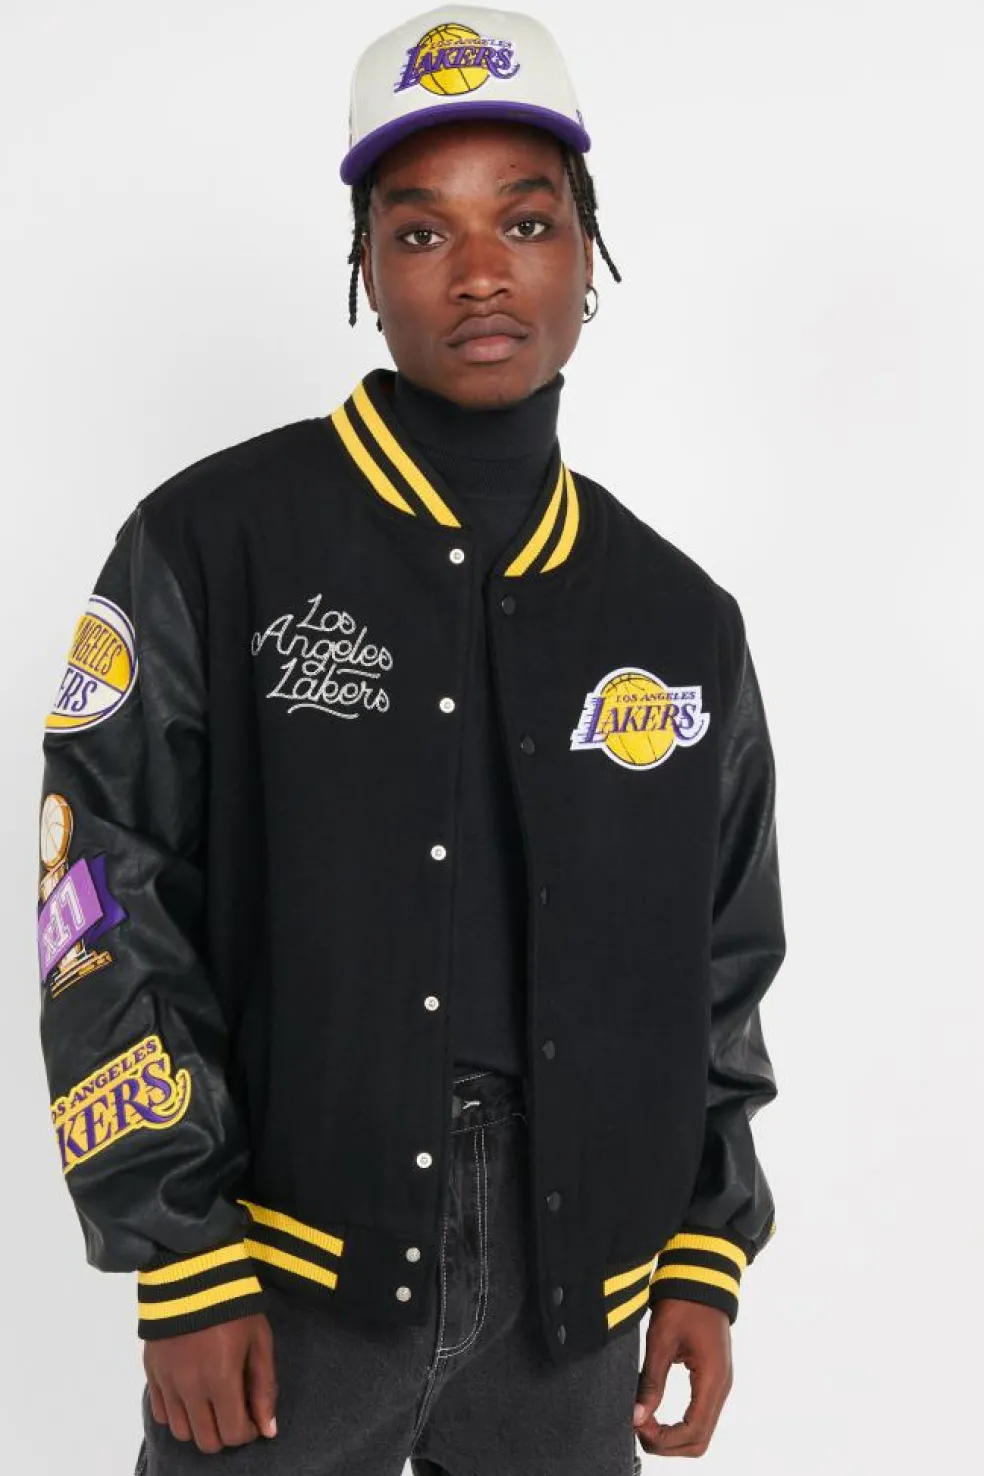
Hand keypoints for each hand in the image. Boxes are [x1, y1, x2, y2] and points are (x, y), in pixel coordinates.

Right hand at [144, 1312, 277, 1453]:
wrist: (191, 1272)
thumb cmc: (234, 1305)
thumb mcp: (260, 1341)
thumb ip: (264, 1386)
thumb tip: (268, 1429)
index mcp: (221, 1379)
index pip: (233, 1434)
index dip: (248, 1432)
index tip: (253, 1417)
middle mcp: (190, 1388)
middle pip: (206, 1441)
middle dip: (225, 1433)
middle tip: (234, 1411)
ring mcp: (166, 1382)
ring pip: (181, 1432)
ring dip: (200, 1426)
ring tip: (212, 1403)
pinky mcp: (151, 1372)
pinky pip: (160, 1414)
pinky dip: (177, 1413)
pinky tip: (191, 1394)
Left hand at [632, 1299, 731, 1457]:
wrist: (701, 1276)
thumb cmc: (683, 1303)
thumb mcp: (661, 1340)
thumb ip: (651, 1382)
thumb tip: (637, 1417)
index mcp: (712, 1379)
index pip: (693, 1432)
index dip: (664, 1438)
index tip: (638, 1425)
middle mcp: (721, 1387)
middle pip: (700, 1440)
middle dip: (668, 1444)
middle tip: (639, 1427)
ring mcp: (720, 1384)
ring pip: (701, 1431)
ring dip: (673, 1436)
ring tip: (645, 1421)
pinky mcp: (713, 1379)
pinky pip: (700, 1415)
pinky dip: (680, 1424)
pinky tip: (657, 1413)